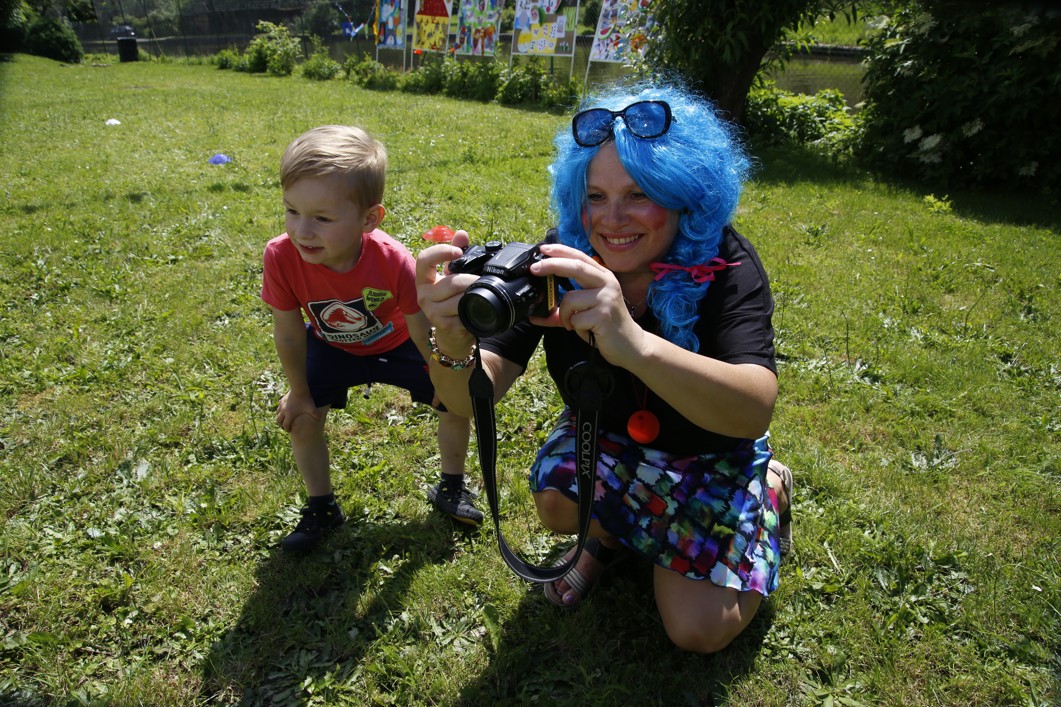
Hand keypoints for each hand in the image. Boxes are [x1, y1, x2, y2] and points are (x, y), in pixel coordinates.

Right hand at [275, 390, 322, 431]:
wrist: (299, 389)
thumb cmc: (305, 400)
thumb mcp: (311, 408)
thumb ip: (316, 414)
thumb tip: (320, 419)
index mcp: (290, 415)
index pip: (285, 425)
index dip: (287, 429)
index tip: (290, 430)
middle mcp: (283, 411)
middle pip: (278, 421)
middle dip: (281, 424)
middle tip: (286, 425)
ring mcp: (281, 405)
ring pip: (277, 414)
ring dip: (280, 417)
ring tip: (284, 418)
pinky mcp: (281, 400)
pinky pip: (279, 407)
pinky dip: (280, 410)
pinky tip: (284, 409)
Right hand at [415, 229, 477, 355]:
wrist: (451, 332)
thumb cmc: (450, 299)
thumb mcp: (451, 275)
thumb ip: (455, 254)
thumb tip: (461, 234)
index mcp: (423, 279)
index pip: (424, 260)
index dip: (441, 252)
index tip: (458, 252)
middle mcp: (423, 295)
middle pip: (451, 282)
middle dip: (471, 280)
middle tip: (483, 280)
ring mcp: (432, 312)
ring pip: (459, 299)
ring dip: (474, 296)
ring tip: (481, 294)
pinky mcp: (443, 325)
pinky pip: (463, 313)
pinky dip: (473, 309)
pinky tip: (476, 309)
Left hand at [529, 243, 647, 368]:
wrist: (630, 345)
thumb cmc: (606, 326)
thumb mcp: (585, 313)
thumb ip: (562, 311)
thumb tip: (536, 314)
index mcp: (603, 277)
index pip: (580, 257)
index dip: (561, 251)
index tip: (543, 249)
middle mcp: (607, 283)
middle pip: (576, 267)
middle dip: (552, 265)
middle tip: (534, 269)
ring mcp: (606, 298)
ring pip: (570, 299)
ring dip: (565, 314)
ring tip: (573, 323)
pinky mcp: (603, 315)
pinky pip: (575, 319)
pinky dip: (574, 326)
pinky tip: (586, 330)